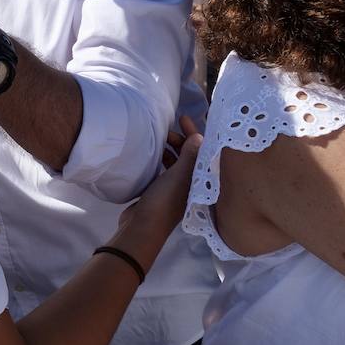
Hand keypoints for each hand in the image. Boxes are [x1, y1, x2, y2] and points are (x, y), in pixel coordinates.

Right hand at [111, 115, 203, 269]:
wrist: (143, 225)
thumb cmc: (164, 200)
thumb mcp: (178, 176)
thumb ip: (189, 156)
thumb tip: (200, 136)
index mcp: (199, 180)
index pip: (202, 152)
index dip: (194, 133)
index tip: (183, 118)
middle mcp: (191, 183)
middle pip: (190, 156)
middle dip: (180, 139)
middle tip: (165, 129)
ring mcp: (176, 187)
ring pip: (177, 161)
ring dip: (170, 148)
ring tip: (158, 137)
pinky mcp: (162, 190)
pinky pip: (166, 168)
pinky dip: (162, 158)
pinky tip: (153, 152)